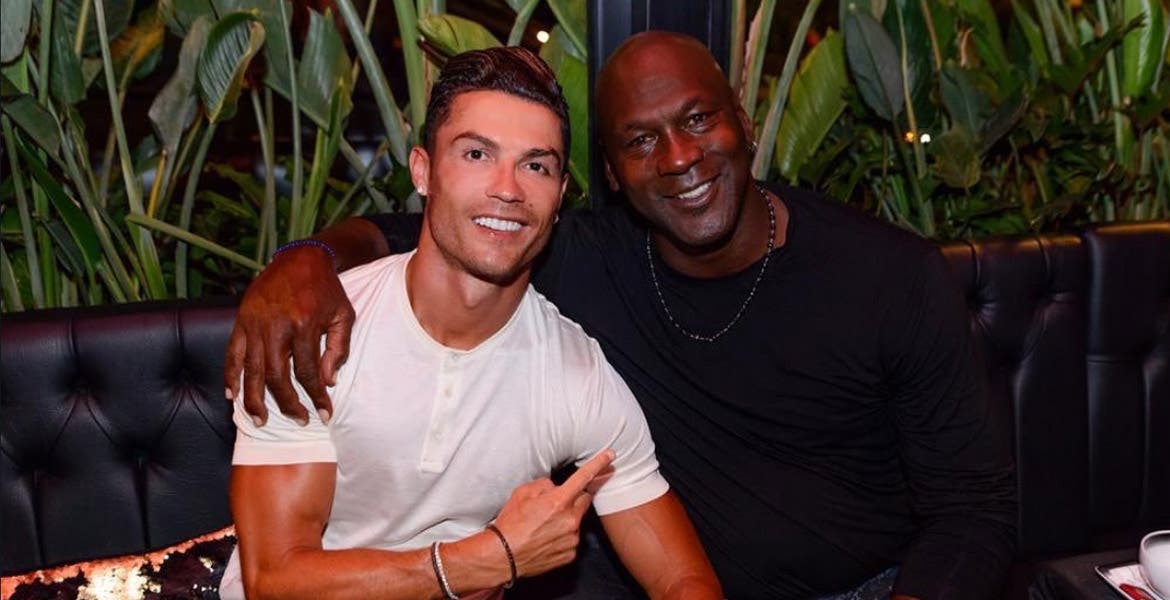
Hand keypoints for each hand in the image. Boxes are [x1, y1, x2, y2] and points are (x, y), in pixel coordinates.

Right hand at [224, 246, 354, 425]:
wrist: (300, 258)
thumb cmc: (326, 290)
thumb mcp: (344, 316)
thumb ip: (339, 350)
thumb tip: (328, 382)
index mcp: (304, 325)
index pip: (307, 372)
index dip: (316, 397)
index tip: (324, 414)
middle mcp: (276, 326)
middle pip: (276, 376)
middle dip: (287, 404)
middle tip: (298, 420)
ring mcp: (255, 323)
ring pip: (251, 370)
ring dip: (254, 399)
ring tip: (259, 421)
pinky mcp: (241, 320)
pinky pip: (232, 353)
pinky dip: (230, 376)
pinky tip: (232, 396)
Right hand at [492, 450, 615, 576]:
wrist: (502, 556)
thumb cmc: (510, 525)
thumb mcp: (522, 493)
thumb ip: (544, 485)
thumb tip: (554, 488)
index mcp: (558, 501)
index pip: (584, 477)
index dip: (598, 464)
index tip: (610, 456)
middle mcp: (570, 520)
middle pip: (584, 499)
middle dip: (575, 497)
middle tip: (557, 503)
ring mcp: (571, 538)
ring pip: (577, 520)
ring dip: (566, 518)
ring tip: (544, 526)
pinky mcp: (570, 554)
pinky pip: (572, 539)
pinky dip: (562, 536)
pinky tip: (546, 538)